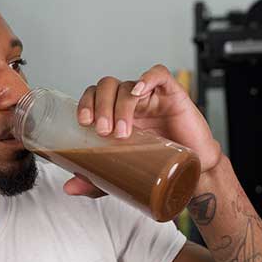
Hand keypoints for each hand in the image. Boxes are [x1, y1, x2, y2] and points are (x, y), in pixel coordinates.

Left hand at [62, 65, 222, 197]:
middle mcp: (131, 102)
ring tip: (122, 132)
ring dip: (121, 105)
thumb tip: (69, 187)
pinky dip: (147, 78)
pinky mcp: (172, 94)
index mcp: (115, 114)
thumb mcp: (122, 175)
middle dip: (101, 106)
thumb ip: (96, 179)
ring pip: (128, 85)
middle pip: (107, 87)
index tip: (83, 122)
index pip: (93, 96)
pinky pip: (159, 74)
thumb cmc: (158, 168)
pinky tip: (139, 91)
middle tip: (103, 131)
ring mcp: (151, 97)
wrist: (192, 175)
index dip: (86, 103)